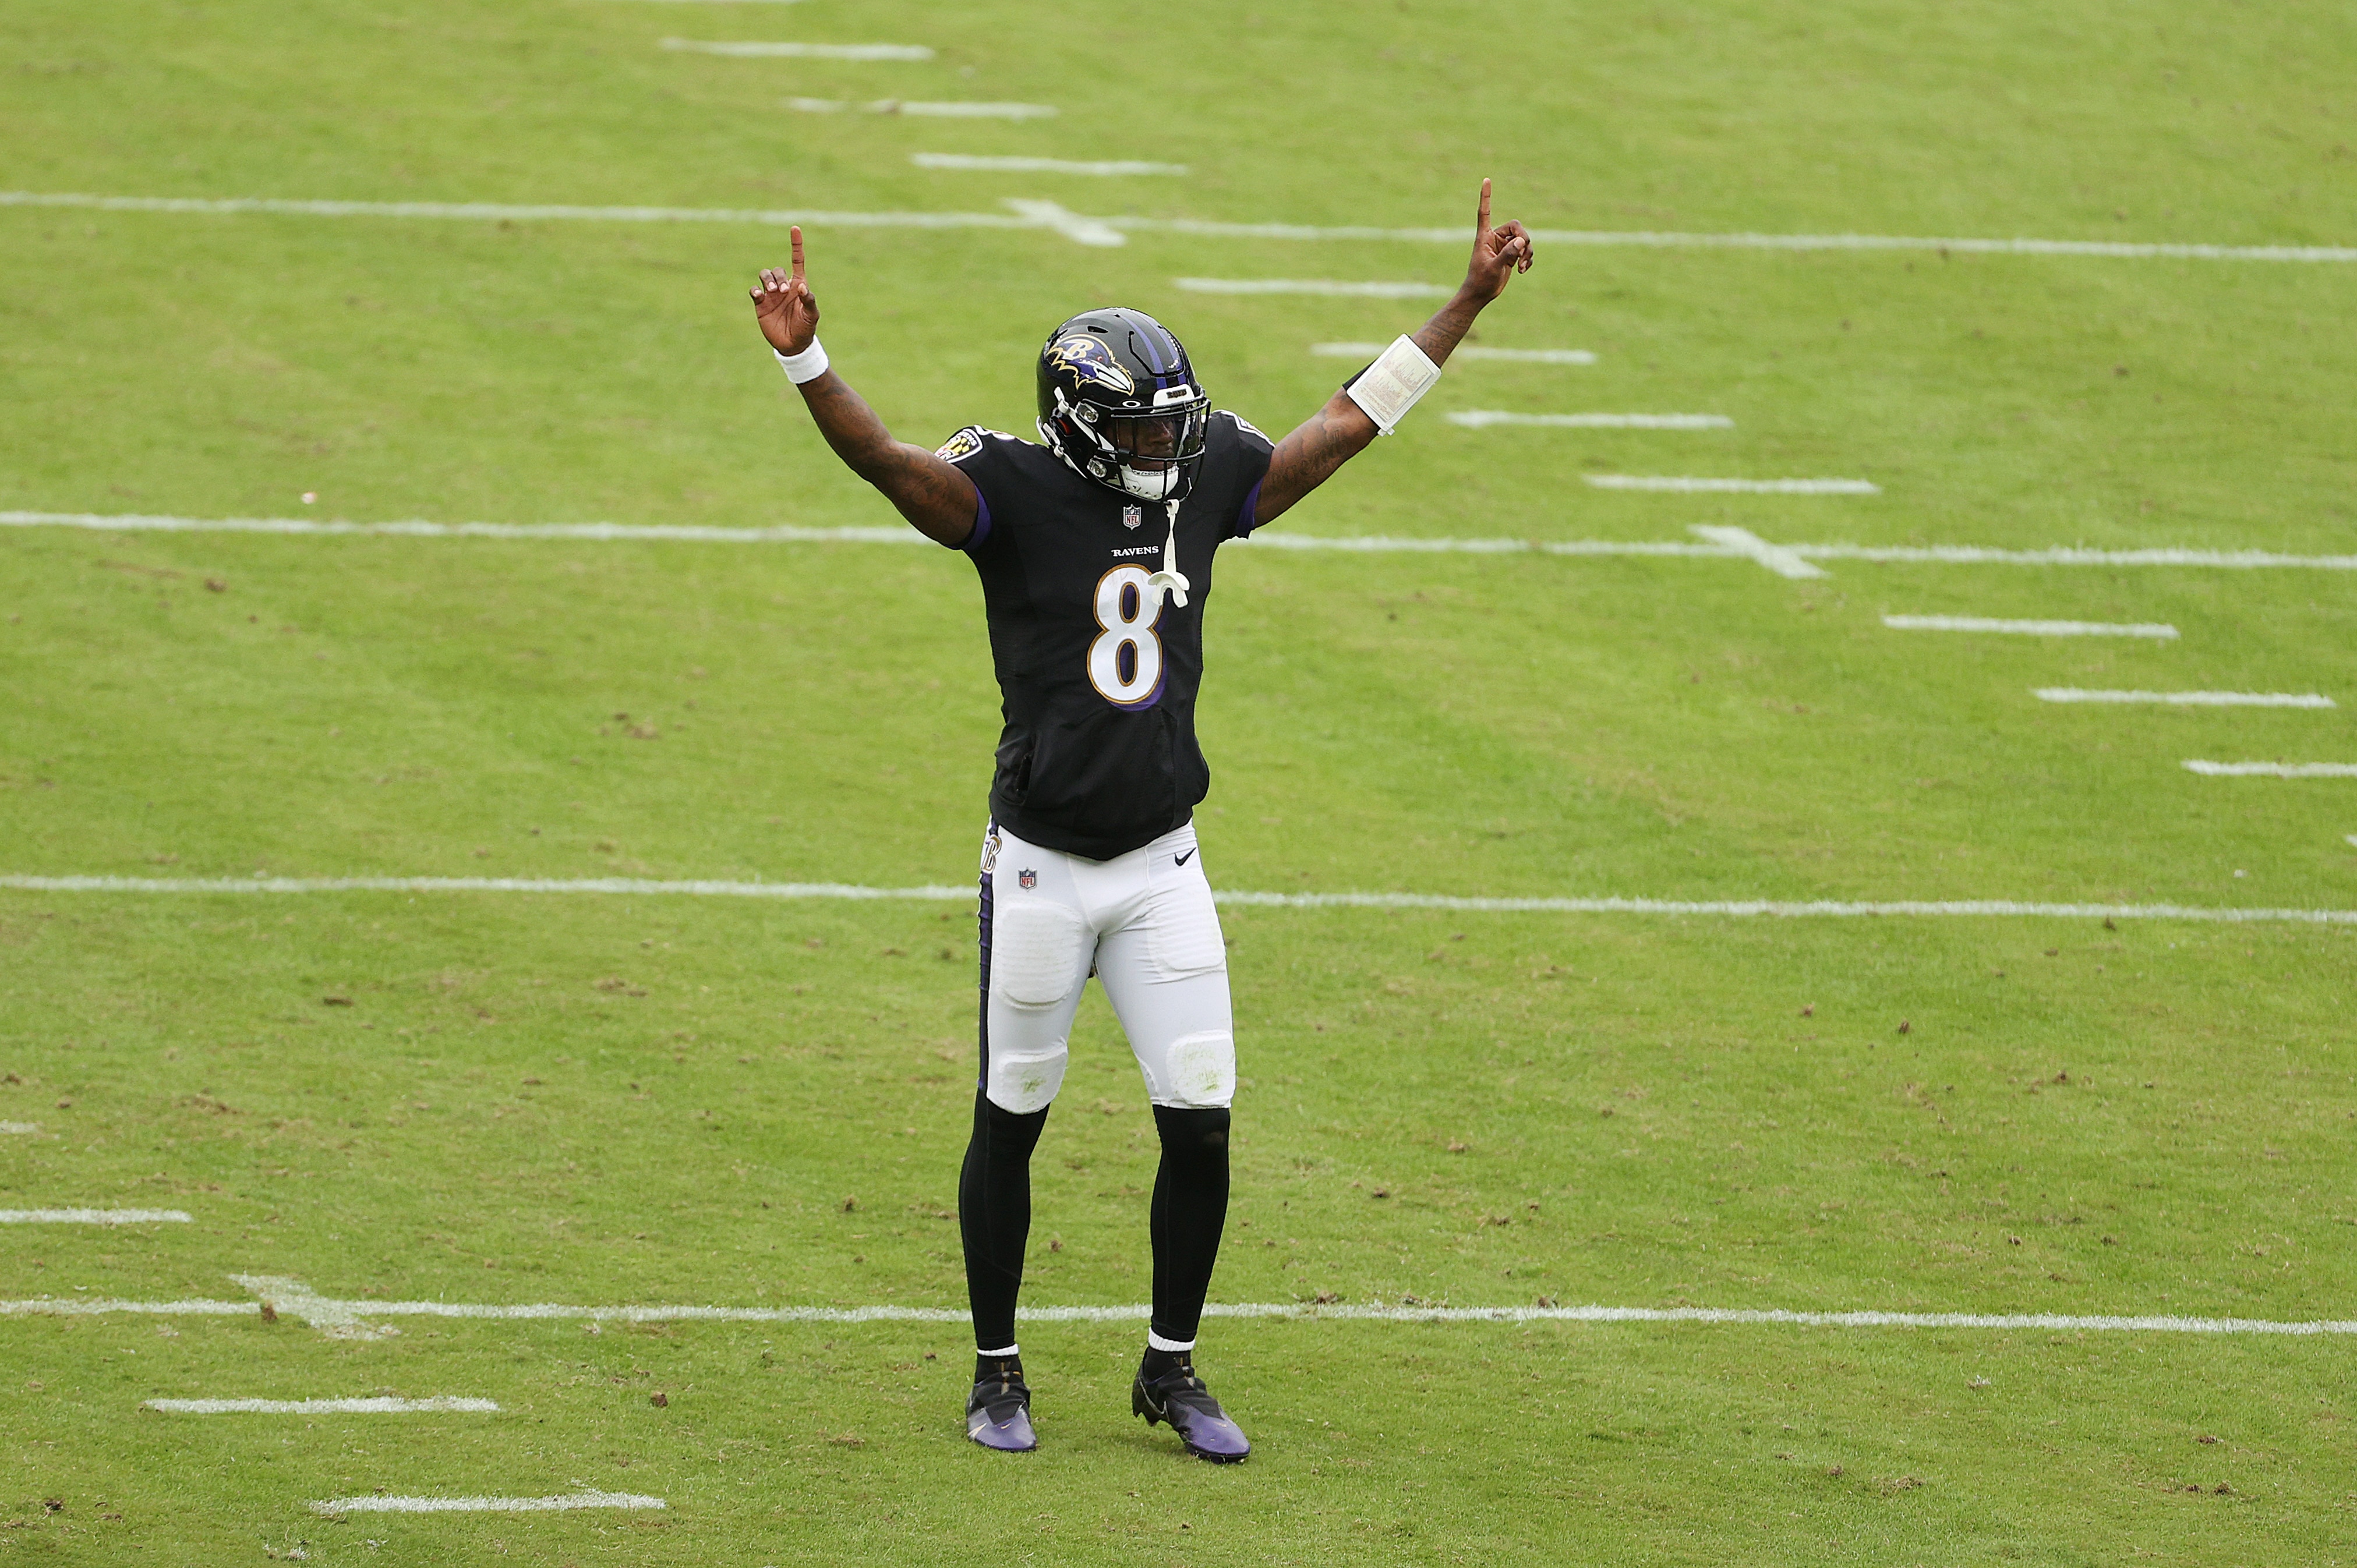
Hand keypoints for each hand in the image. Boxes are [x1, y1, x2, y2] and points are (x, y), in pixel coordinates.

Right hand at [750, 225, 820, 354]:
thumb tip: (800, 286)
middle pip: (777, 269)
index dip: (796, 244)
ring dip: (767, 280)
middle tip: (783, 291)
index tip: (795, 228)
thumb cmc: (806, 328)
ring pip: (764, 275)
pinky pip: (754, 290)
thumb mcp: (812, 315)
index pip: (797, 260)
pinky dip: (755, 290)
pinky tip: (760, 296)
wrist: (793, 345)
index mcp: (798, 285)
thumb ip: (808, 300)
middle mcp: (784, 286)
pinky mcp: (760, 303)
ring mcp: (771, 294)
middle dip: (778, 277)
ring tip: (773, 292)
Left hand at [1460, 178, 1534, 304]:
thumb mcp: (1494, 268)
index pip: (1485, 212)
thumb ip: (1507, 254)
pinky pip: (1525, 250)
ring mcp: (1504, 246)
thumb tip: (1521, 241)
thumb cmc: (1481, 281)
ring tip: (1522, 267)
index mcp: (1485, 236)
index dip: (1486, 196)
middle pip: (1516, 227)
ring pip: (1524, 240)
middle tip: (1523, 254)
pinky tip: (1522, 270)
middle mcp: (1495, 238)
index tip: (1486, 179)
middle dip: (1524, 239)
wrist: (1480, 295)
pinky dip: (1528, 259)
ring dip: (1527, 252)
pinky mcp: (1511, 255)